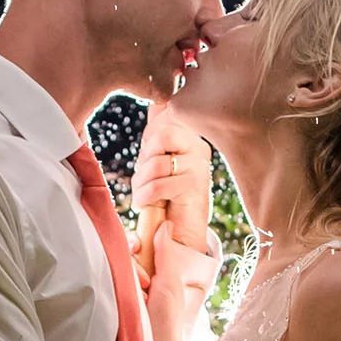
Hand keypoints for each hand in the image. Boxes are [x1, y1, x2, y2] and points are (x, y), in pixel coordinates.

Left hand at [132, 99, 213, 267]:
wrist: (180, 237)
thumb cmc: (164, 198)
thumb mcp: (156, 161)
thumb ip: (156, 135)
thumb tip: (158, 103)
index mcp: (188, 136)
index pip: (169, 112)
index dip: (151, 130)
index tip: (148, 154)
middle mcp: (198, 147)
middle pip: (161, 132)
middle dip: (143, 160)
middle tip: (143, 180)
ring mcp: (199, 167)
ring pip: (156, 161)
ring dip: (141, 183)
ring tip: (144, 196)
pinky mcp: (195, 188)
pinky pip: (159, 185)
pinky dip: (145, 197)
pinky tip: (147, 205)